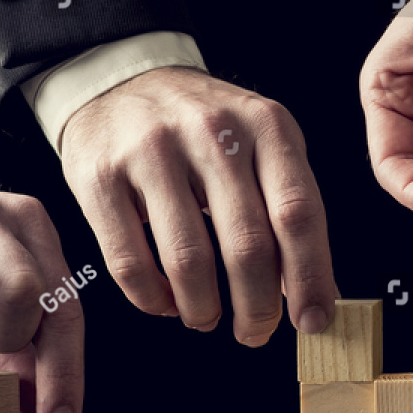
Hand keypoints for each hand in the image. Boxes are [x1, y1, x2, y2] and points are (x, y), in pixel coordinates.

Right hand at [61, 67, 336, 342]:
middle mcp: (211, 132)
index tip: (312, 321)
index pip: (298, 214)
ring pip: (188, 261)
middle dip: (257, 308)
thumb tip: (312, 293)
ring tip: (206, 318)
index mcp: (266, 126)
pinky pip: (130, 262)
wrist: (119, 79)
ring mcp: (151, 151)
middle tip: (255, 333)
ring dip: (203, 309)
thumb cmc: (203, 126)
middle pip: (247, 245)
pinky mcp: (99, 175)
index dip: (310, 278)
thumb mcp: (260, 144)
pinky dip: (152, 299)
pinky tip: (165, 302)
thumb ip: (287, 207)